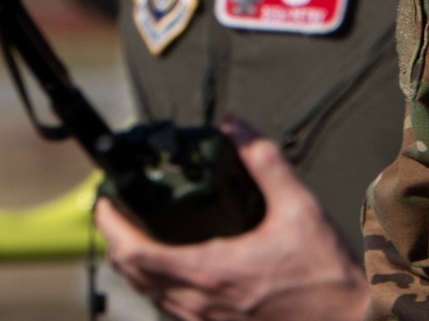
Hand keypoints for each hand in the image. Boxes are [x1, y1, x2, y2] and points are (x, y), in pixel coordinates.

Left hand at [96, 117, 366, 320]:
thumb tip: (235, 126)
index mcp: (211, 271)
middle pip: (133, 276)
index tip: (103, 201)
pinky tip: (173, 265)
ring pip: (149, 295)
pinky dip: (158, 284)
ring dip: (135, 265)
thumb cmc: (324, 275)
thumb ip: (264, 161)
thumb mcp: (298, 207)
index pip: (136, 252)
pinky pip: (170, 308)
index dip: (111, 226)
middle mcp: (198, 303)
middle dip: (116, 242)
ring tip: (136, 233)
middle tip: (115, 211)